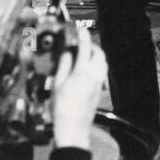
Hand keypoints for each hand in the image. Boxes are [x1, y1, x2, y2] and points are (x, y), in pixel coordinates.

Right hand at [51, 28, 106, 150]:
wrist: (73, 129)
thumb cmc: (62, 110)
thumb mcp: (56, 85)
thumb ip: (63, 65)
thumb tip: (67, 53)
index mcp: (82, 72)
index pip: (86, 47)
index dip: (83, 36)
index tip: (79, 30)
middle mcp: (94, 76)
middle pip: (99, 53)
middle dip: (91, 45)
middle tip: (81, 43)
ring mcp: (99, 83)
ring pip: (103, 62)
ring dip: (96, 55)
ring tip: (84, 54)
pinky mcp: (100, 90)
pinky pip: (102, 71)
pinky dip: (97, 65)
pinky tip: (87, 69)